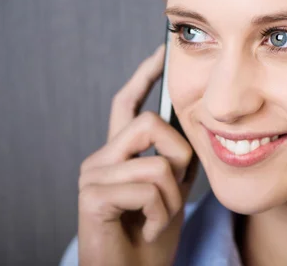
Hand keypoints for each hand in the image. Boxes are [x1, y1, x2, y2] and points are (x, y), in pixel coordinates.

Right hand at [78, 44, 196, 265]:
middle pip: (150, 123)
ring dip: (172, 197)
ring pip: (156, 162)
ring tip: (158, 218)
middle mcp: (101, 158)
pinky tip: (147, 230)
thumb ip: (176, 160)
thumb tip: (194, 126)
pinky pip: (147, 189)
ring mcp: (93, 175)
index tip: (161, 51)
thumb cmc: (151, 235)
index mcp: (119, 153)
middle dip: (178, 156)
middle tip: (174, 190)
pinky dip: (160, 215)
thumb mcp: (173, 191)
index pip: (127, 103)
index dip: (144, 76)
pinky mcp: (92, 196)